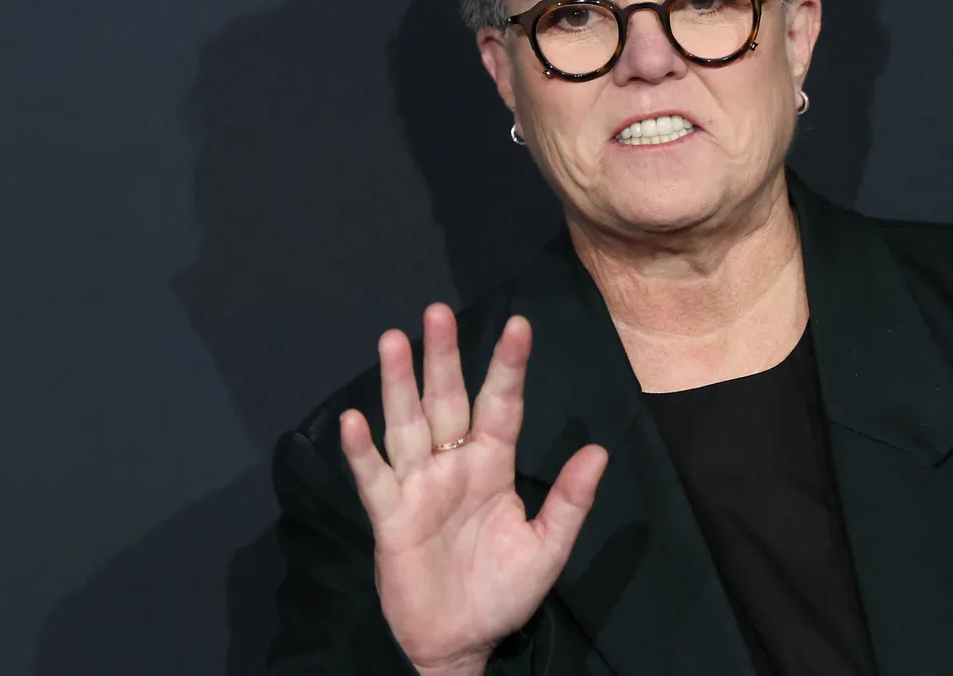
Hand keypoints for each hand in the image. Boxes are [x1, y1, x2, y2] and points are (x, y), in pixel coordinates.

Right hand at [339, 304, 609, 673]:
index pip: (502, 405)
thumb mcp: (547, 549)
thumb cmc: (503, 591)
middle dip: (442, 357)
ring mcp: (418, 487)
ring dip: (398, 385)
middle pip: (446, 401)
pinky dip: (362, 452)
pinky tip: (354, 421)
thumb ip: (570, 501)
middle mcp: (453, 465)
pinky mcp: (390, 517)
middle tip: (438, 311)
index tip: (519, 325)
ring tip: (394, 341)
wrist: (462, 643)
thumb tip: (598, 450)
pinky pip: (375, 480)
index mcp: (493, 465)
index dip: (508, 366)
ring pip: (407, 426)